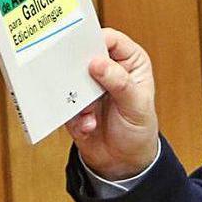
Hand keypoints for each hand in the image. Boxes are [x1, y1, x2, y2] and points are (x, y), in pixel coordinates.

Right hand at [64, 27, 158, 180]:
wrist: (123, 161)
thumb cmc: (138, 128)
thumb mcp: (136, 106)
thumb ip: (120, 83)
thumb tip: (97, 63)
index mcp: (129, 61)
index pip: (110, 39)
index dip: (95, 39)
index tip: (80, 46)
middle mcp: (107, 69)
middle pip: (84, 54)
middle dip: (76, 65)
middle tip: (71, 74)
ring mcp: (87, 86)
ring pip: (69, 77)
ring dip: (75, 94)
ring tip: (88, 111)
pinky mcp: (72, 104)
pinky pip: (63, 102)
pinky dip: (74, 115)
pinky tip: (88, 126)